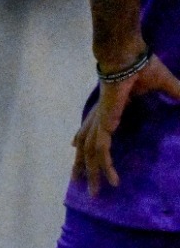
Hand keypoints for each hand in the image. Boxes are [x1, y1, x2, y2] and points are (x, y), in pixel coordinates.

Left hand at [74, 51, 179, 195]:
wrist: (127, 54)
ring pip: (92, 151)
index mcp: (109, 108)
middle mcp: (101, 117)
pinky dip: (105, 161)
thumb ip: (177, 94)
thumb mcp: (164, 84)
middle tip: (85, 187)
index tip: (77, 149)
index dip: (86, 140)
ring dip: (94, 171)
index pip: (94, 130)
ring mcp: (102, 119)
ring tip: (96, 192)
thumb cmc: (142, 65)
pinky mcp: (106, 120)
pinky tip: (110, 176)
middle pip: (88, 147)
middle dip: (85, 167)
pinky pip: (103, 146)